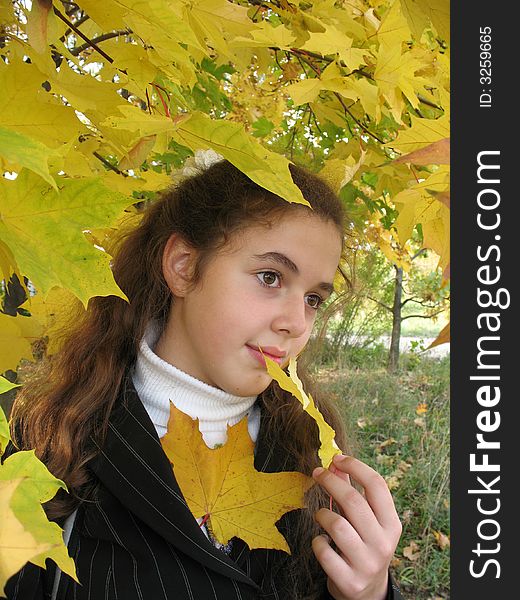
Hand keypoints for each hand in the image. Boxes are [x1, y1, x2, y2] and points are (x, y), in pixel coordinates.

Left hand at [311, 455, 401, 599]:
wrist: (368, 593)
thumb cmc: (364, 546)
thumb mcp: (366, 521)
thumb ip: (352, 492)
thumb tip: (335, 464)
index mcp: (391, 524)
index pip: (377, 485)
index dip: (355, 466)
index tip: (337, 458)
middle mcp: (383, 543)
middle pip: (352, 500)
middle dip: (330, 481)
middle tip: (317, 473)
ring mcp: (367, 563)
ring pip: (336, 525)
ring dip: (322, 514)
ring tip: (321, 515)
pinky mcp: (349, 580)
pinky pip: (323, 551)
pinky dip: (317, 541)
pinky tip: (321, 541)